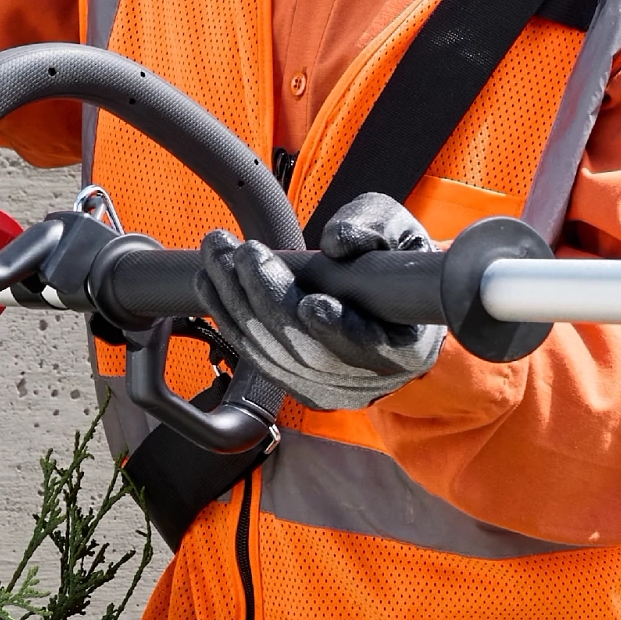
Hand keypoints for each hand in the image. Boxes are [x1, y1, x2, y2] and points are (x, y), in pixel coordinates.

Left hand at [196, 189, 448, 412]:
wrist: (390, 304)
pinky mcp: (298, 386)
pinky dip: (228, 319)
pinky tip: (211, 284)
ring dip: (236, 303)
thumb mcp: (401, 234)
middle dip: (268, 297)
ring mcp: (331, 390)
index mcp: (409, 350)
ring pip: (274, 356)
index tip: (313, 302)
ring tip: (217, 254)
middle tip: (244, 251)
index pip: (378, 351)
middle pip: (310, 353)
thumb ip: (376, 228)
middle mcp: (370, 381)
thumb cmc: (398, 269)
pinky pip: (256, 358)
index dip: (342, 331)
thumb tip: (337, 243)